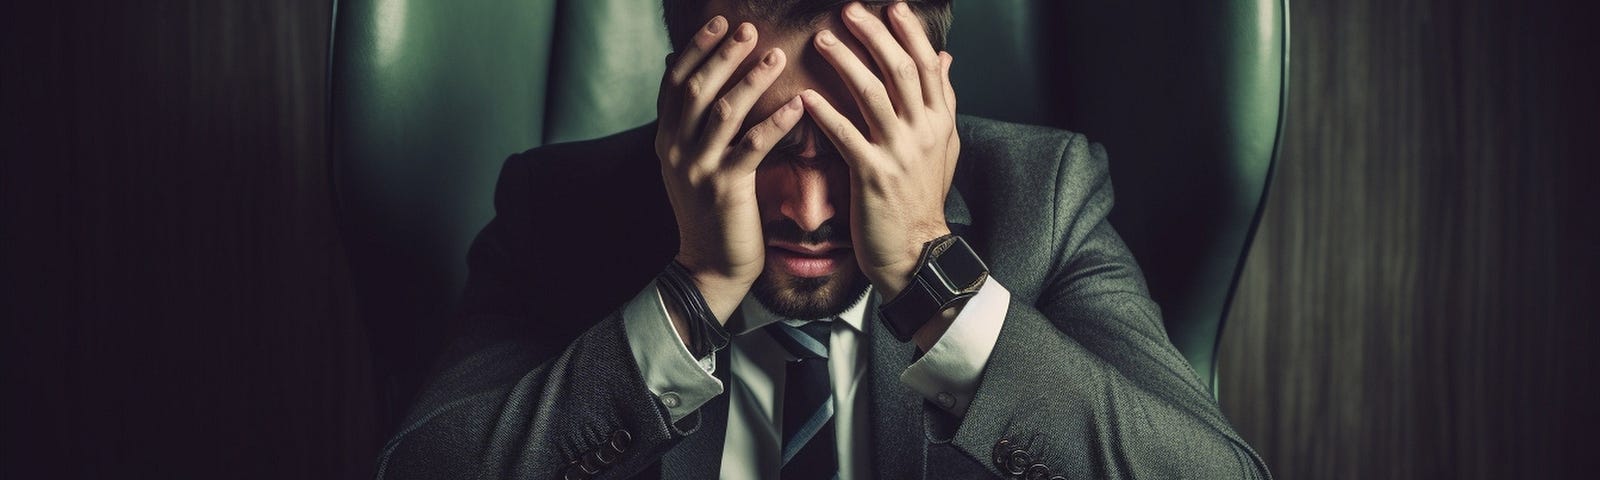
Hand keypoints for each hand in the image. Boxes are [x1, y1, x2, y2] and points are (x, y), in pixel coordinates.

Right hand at [656, 17, 804, 322]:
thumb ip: (696, 126)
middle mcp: (676, 149)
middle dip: (724, 54)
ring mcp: (698, 169)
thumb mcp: (693, 165)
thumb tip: (706, 83)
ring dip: (752, 80)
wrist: (709, 267)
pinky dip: (776, 122)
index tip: (721, 23)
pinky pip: (752, 147)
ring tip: (777, 55)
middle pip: (697, 88)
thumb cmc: (712, 212)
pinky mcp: (725, 190)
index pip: (676, 81)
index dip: (698, 49)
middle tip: (749, 29)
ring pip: (723, 111)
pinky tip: (799, 103)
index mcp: (667, 139)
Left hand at [801, 2, 960, 298]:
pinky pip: (845, 135)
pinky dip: (825, 113)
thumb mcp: (944, 146)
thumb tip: (947, 59)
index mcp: (940, 121)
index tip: (891, 6)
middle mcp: (923, 132)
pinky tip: (804, 95)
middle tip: (849, 10)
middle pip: (901, 70)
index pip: (928, 65)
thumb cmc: (922, 198)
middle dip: (874, 35)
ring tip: (822, 40)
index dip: (909, 32)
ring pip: (872, 94)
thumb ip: (944, 100)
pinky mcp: (871, 175)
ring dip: (846, 62)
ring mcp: (898, 153)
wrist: (915, 251)